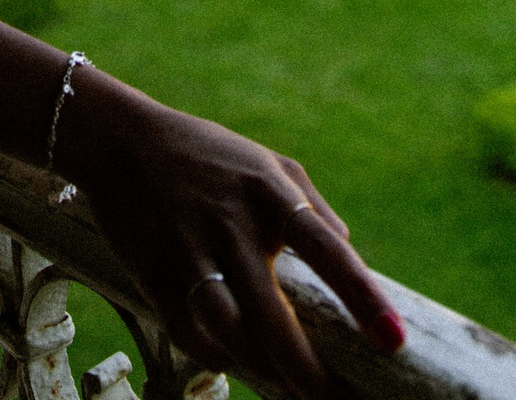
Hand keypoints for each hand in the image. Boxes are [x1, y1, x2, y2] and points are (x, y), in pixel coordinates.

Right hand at [56, 73, 403, 399]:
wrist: (122, 141)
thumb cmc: (208, 155)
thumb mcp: (268, 162)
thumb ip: (312, 204)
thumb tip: (346, 246)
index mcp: (271, 193)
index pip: (328, 251)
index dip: (363, 297)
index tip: (393, 340)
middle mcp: (231, 223)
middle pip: (272, 312)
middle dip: (304, 367)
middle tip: (330, 398)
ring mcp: (189, 250)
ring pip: (229, 331)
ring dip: (261, 369)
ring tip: (288, 388)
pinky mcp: (154, 272)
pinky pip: (189, 332)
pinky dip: (216, 356)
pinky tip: (235, 362)